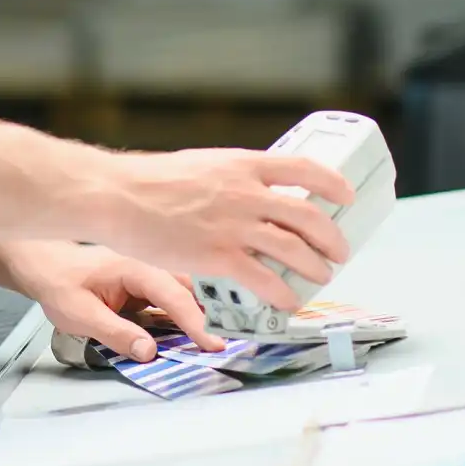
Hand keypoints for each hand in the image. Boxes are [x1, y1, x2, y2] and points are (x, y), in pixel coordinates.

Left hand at [10, 242, 227, 361]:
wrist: (44, 264)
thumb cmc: (60, 284)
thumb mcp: (80, 314)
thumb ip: (115, 333)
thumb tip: (149, 352)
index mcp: (135, 267)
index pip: (174, 296)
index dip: (196, 323)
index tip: (215, 346)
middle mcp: (150, 265)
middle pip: (192, 287)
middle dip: (215, 312)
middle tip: (235, 340)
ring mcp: (151, 273)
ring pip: (188, 289)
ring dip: (206, 311)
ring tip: (225, 336)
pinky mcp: (148, 285)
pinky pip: (176, 297)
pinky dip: (191, 312)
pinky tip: (202, 329)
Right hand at [89, 148, 354, 312]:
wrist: (118, 196)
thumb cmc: (150, 181)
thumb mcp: (202, 165)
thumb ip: (232, 178)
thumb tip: (252, 191)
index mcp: (243, 165)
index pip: (305, 169)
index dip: (333, 184)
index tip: (345, 195)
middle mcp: (246, 193)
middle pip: (308, 216)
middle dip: (331, 237)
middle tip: (338, 250)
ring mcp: (234, 226)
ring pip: (294, 250)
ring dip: (315, 267)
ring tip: (320, 276)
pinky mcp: (219, 257)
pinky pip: (265, 279)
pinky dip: (284, 293)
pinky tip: (289, 301)